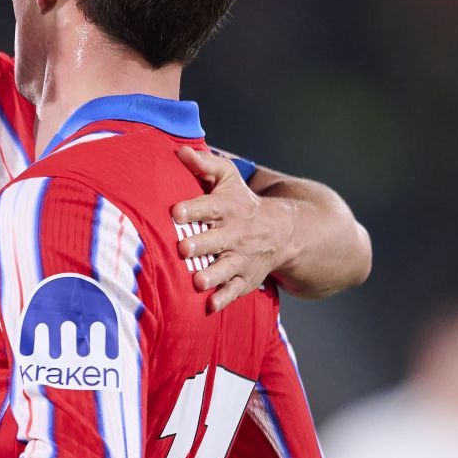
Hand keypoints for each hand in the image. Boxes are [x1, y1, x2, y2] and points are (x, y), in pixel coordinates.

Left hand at [171, 149, 289, 312]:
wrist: (281, 232)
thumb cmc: (241, 202)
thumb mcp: (227, 178)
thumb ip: (204, 165)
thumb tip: (180, 150)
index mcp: (228, 208)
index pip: (210, 207)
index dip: (194, 208)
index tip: (176, 212)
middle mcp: (235, 234)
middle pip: (216, 240)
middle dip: (201, 244)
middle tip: (183, 249)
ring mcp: (240, 258)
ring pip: (226, 269)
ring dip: (212, 275)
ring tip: (197, 281)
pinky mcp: (244, 279)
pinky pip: (234, 291)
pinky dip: (223, 299)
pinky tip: (210, 307)